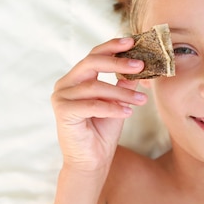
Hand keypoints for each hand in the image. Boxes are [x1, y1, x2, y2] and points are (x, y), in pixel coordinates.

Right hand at [51, 37, 147, 171]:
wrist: (92, 161)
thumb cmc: (103, 132)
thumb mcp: (118, 102)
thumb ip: (124, 84)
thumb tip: (141, 66)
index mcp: (76, 78)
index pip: (94, 55)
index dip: (112, 46)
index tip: (132, 41)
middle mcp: (65, 84)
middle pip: (91, 62)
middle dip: (118, 62)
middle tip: (140, 65)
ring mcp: (61, 97)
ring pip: (96, 86)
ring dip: (122, 92)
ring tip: (142, 100)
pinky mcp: (63, 112)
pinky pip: (92, 105)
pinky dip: (112, 108)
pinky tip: (128, 112)